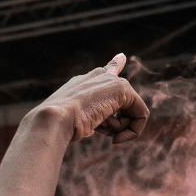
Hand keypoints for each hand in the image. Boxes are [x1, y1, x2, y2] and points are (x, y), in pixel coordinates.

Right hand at [34, 54, 149, 143]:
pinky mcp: (121, 87)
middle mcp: (97, 77)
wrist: (53, 119)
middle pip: (123, 99)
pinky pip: (141, 114)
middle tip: (103, 134)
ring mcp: (110, 80)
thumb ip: (84, 119)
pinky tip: (115, 138)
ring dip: (118, 129)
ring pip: (130, 112)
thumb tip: (88, 129)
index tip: (122, 57)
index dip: (115, 65)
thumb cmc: (56, 125)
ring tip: (99, 130)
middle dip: (117, 124)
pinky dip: (133, 131)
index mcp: (81, 83)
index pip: (104, 72)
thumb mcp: (68, 122)